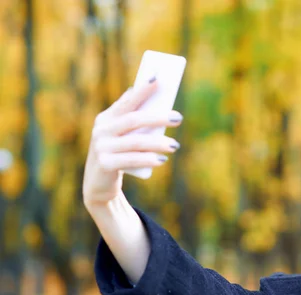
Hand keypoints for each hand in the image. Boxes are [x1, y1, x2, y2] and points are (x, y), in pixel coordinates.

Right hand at [82, 77, 182, 207]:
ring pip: (135, 142)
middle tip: (178, 117)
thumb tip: (142, 91)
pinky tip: (161, 160)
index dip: (141, 90)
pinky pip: (130, 160)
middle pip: (133, 120)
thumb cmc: (116, 155)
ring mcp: (101, 147)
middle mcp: (101, 130)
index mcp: (106, 119)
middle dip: (157, 117)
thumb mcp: (120, 135)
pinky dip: (147, 159)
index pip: (126, 101)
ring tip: (175, 145)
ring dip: (157, 142)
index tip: (158, 79)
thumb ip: (130, 117)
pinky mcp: (105, 165)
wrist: (98, 185)